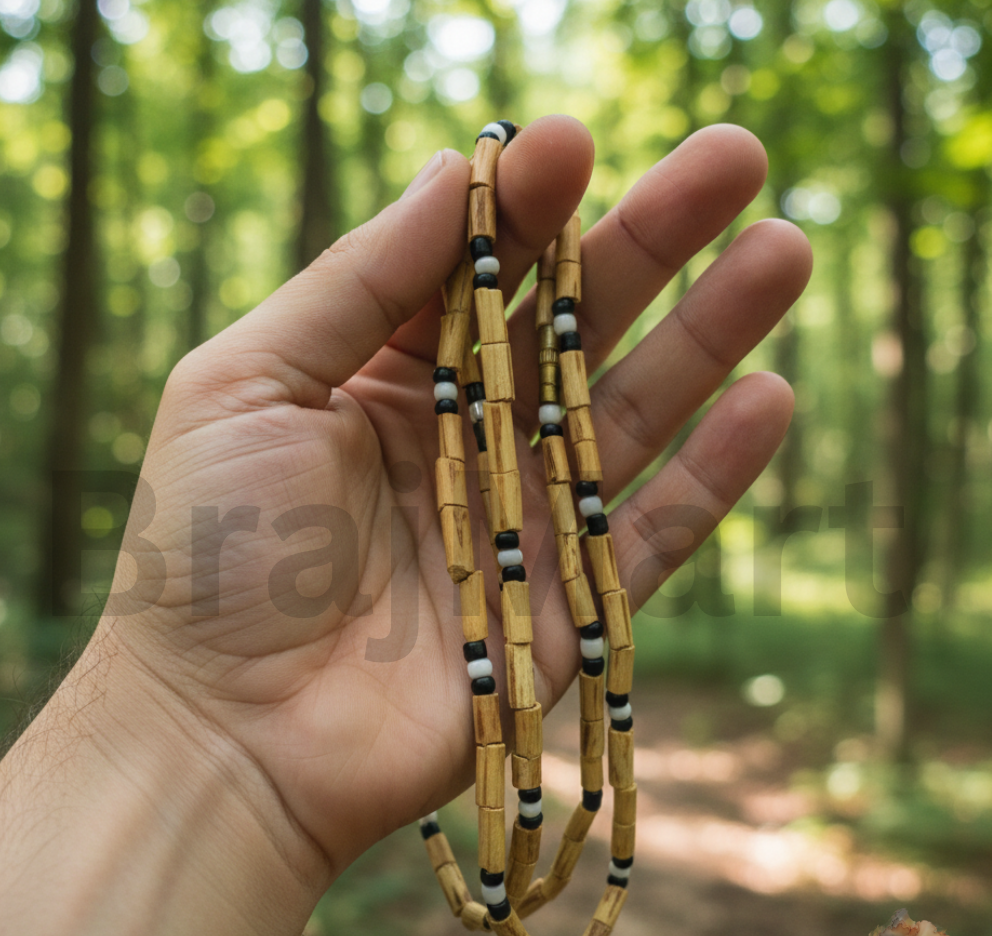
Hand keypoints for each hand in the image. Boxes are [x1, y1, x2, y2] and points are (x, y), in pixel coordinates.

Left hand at [102, 115, 811, 883]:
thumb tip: (453, 169)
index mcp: (380, 378)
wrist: (227, 736)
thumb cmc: (208, 555)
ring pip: (631, 415)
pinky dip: (713, 473)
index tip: (580, 143)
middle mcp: (463, 441)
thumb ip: (355, 282)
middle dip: (654, 241)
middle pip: (573, 326)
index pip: (476, 270)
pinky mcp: (566, 610)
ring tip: (783, 252)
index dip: (529, 207)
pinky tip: (769, 399)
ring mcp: (521, 524)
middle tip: (738, 158)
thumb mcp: (246, 383)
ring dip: (710, 335)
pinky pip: (653, 533)